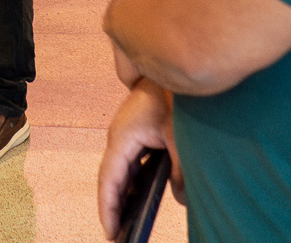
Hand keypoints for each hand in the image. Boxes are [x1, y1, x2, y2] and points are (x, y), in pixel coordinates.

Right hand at [96, 79, 185, 239]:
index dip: (109, 208)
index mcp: (123, 136)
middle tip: (119, 233)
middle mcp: (121, 135)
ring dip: (126, 192)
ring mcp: (130, 131)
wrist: (180, 64)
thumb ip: (181, 173)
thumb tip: (181, 197)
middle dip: (115, 205)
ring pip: (124, 169)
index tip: (111, 232)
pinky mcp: (142, 129)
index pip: (109, 180)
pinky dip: (137, 179)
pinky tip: (146, 193)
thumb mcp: (182, 139)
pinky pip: (135, 160)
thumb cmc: (176, 95)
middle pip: (112, 177)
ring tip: (130, 219)